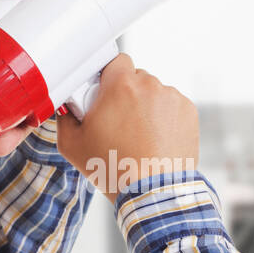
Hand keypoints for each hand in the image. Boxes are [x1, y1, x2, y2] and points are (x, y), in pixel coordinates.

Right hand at [56, 54, 198, 203]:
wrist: (152, 192)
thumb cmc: (112, 169)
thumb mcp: (72, 145)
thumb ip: (65, 118)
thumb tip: (68, 107)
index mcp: (120, 84)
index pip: (116, 60)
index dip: (109, 76)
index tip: (105, 92)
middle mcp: (150, 84)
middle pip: (136, 78)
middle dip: (127, 94)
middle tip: (119, 121)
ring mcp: (172, 98)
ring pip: (155, 93)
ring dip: (147, 106)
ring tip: (140, 136)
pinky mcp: (188, 112)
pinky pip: (172, 106)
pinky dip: (165, 118)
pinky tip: (156, 139)